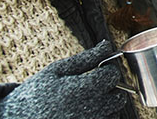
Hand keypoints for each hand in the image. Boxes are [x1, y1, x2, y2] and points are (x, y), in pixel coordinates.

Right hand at [0, 40, 126, 118]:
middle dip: (111, 87)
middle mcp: (87, 110)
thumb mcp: (57, 70)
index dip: (108, 69)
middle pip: (120, 96)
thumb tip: (107, 45)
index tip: (98, 68)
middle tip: (94, 83)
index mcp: (79, 90)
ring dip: (107, 103)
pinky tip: (84, 110)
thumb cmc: (37, 91)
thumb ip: (85, 58)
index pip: (112, 76)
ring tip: (85, 99)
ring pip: (114, 111)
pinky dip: (101, 115)